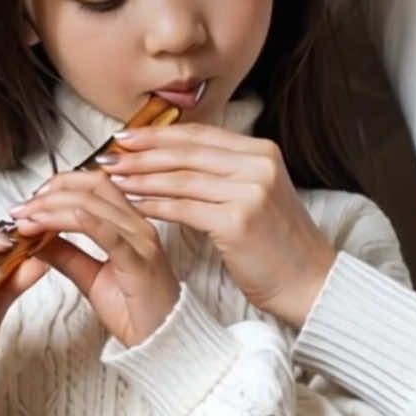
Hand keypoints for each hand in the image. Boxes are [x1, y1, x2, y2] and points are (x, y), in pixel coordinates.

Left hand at [10, 168, 178, 347]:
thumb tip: (36, 237)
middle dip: (50, 194)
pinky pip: (114, 238)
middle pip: (92, 189)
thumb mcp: (90, 277)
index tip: (29, 200)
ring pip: (96, 208)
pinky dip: (91, 223)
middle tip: (20, 209)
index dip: (59, 184)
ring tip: (28, 219)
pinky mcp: (139, 264)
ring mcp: (141, 243)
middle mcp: (137, 226)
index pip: (94, 186)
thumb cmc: (134, 311)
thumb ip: (66, 254)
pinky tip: (71, 216)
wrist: (161, 341)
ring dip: (55, 209)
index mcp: (129, 224)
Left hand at [102, 124, 336, 327]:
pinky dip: (154, 205)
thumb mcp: (257, 194)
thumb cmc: (276, 244)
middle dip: (142, 153)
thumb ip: (226, 172)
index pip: (200, 135)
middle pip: (187, 152)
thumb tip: (178, 157)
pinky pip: (184, 208)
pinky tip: (131, 205)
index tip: (125, 136)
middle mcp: (258, 165)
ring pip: (181, 178)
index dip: (158, 134)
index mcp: (261, 152)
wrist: (307, 281)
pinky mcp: (237, 221)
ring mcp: (250, 191)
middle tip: (108, 155)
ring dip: (141, 178)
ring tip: (112, 179)